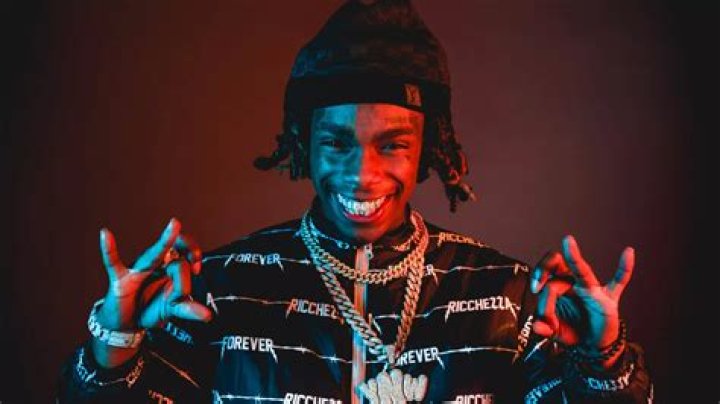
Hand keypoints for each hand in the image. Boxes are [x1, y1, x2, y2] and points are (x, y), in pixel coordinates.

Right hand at [96, 218, 212, 330]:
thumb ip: (188, 309)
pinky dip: (108, 249)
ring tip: (176, 223)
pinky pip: (113, 262)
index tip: (197, 269)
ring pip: (153, 255)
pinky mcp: (120, 279)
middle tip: (196, 262)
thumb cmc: (149, 308)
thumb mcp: (172, 309)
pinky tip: (105, 234)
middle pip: (173, 247)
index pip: (184, 250)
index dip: (194, 254)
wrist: (126, 323)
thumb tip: (209, 316)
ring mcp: (137, 269)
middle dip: (189, 247)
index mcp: (168, 266)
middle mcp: (154, 263)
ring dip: (165, 242)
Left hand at [530, 235, 633, 351]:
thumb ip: (545, 327)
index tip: (539, 313)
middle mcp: (573, 283)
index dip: (542, 298)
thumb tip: (536, 326)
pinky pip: (619, 281)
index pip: (547, 285)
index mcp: (557, 287)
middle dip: (543, 269)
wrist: (593, 345)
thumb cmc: (572, 331)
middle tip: (537, 287)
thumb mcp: (555, 331)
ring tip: (567, 241)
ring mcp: (592, 290)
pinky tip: (629, 252)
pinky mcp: (609, 298)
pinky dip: (625, 268)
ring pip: (582, 270)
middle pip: (557, 264)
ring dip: (574, 258)